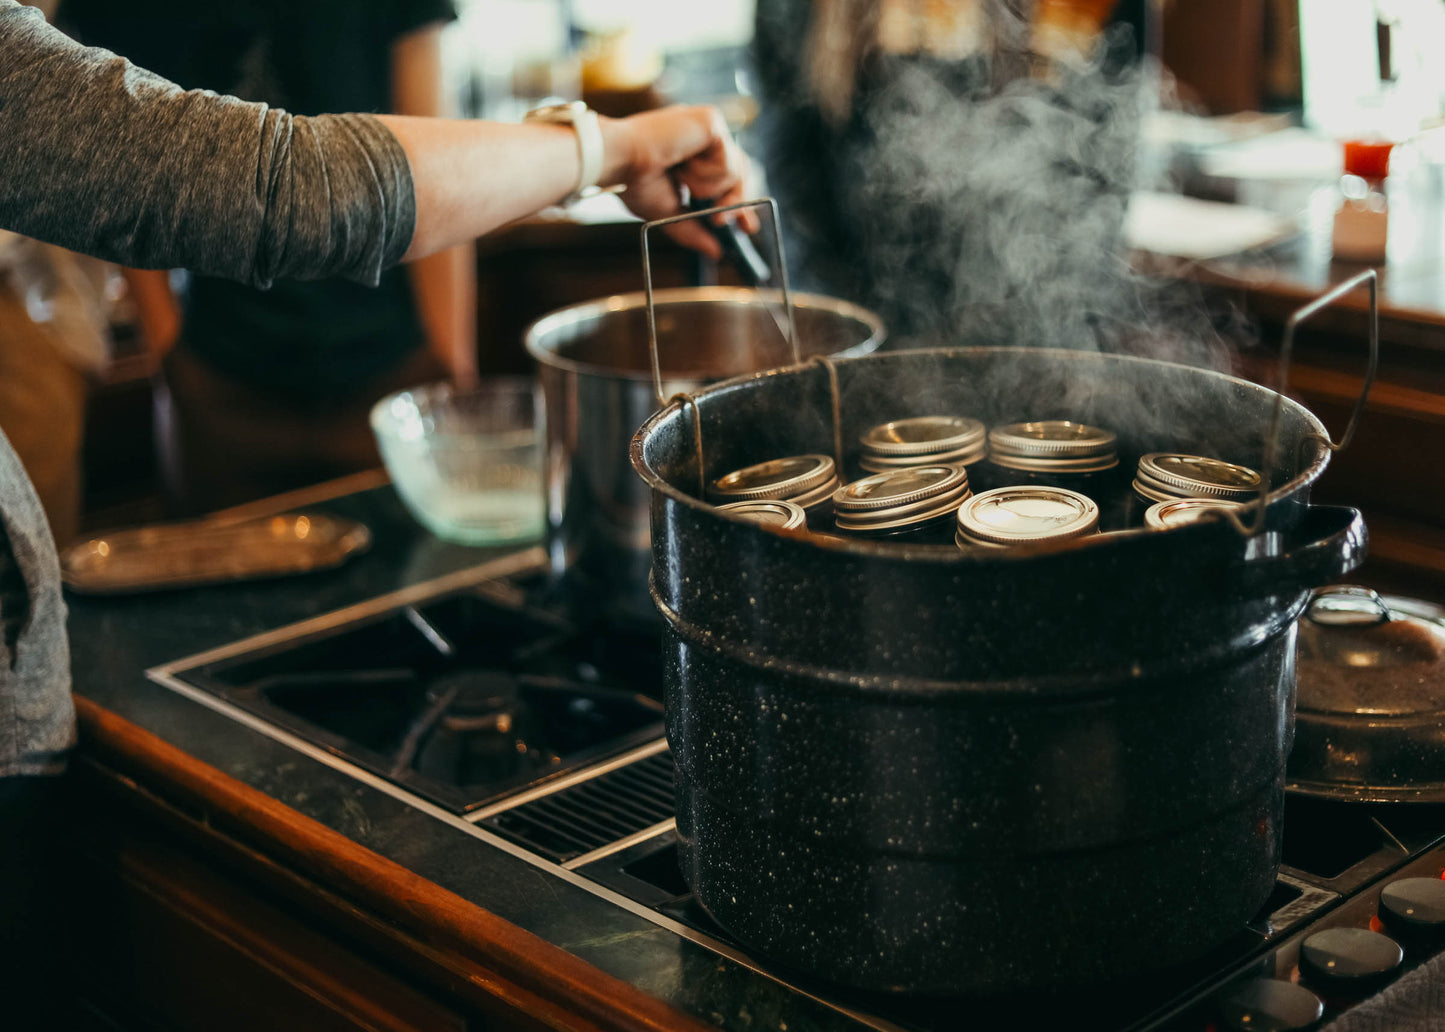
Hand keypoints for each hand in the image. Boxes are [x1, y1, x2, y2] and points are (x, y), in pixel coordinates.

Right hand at [600, 105, 754, 257]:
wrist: (617, 161)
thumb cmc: (632, 181)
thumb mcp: (669, 213)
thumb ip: (694, 231)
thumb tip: (716, 252)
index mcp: (692, 150)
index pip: (730, 173)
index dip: (741, 200)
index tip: (748, 228)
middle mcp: (702, 134)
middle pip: (741, 170)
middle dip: (736, 201)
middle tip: (721, 221)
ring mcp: (708, 124)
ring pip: (734, 170)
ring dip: (705, 186)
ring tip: (678, 176)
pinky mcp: (711, 121)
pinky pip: (726, 162)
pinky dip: (704, 174)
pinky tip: (680, 164)